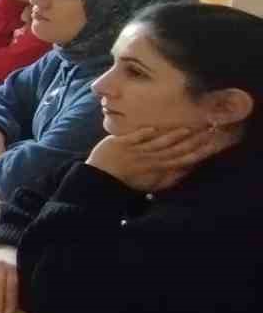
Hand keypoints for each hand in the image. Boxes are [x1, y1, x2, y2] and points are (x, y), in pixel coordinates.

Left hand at [86, 126, 216, 191]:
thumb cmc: (129, 181)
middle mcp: (151, 160)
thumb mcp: (153, 184)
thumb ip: (172, 176)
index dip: (199, 152)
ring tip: (189, 128)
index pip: (184, 159)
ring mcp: (136, 151)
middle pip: (176, 150)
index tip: (213, 142)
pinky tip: (157, 129)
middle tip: (208, 131)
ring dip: (174, 136)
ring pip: (159, 143)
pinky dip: (146, 134)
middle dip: (193, 141)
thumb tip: (189, 167)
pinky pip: (135, 138)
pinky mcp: (121, 144)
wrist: (100, 179)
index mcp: (159, 169)